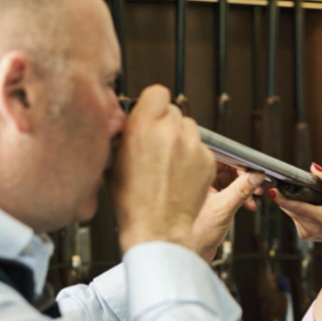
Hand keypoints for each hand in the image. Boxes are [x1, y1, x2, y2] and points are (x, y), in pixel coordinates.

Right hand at [111, 86, 215, 250]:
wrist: (158, 228)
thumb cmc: (132, 200)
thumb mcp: (113, 159)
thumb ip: (124, 131)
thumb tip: (128, 118)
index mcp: (143, 126)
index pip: (158, 92)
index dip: (153, 104)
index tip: (149, 114)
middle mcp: (171, 132)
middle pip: (174, 110)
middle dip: (165, 123)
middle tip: (156, 143)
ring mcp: (193, 146)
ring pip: (190, 127)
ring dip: (180, 138)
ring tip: (168, 161)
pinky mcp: (208, 160)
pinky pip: (200, 147)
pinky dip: (192, 155)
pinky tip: (179, 173)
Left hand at [185, 168, 263, 261]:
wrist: (188, 252)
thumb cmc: (195, 233)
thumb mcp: (224, 208)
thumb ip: (241, 190)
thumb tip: (255, 176)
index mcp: (193, 176)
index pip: (218, 158)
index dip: (237, 162)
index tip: (251, 170)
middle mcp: (196, 180)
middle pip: (224, 167)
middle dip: (242, 176)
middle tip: (255, 184)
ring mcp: (201, 190)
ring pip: (226, 179)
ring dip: (242, 187)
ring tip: (252, 197)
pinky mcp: (206, 200)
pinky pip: (225, 190)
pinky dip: (237, 196)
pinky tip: (246, 205)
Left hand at [270, 164, 321, 259]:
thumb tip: (313, 167)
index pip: (298, 208)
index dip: (283, 199)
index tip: (272, 190)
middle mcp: (312, 228)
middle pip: (291, 207)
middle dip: (291, 195)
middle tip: (301, 187)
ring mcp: (307, 234)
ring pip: (290, 212)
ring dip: (295, 202)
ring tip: (311, 199)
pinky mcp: (304, 236)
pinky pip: (294, 217)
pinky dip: (298, 210)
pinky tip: (311, 209)